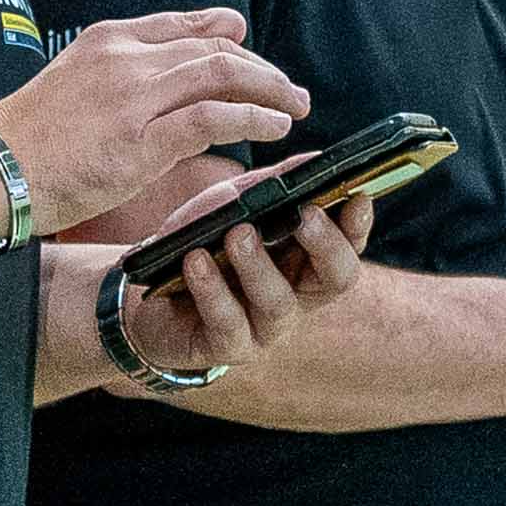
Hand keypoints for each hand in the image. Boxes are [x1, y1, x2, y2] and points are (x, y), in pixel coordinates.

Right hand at [0, 10, 306, 235]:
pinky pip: (214, 118)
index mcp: (109, 40)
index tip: (254, 57)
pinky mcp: (141, 141)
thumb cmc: (32, 138)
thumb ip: (128, 68)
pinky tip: (272, 128)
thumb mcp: (78, 82)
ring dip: (268, 90)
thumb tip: (166, 66)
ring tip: (294, 108)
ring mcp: (135, 98)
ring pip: (223, 74)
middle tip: (289, 91)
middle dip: (261, 69)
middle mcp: (127, 59)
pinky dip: (252, 118)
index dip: (230, 39)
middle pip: (215, 49)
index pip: (186, 26)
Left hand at [118, 199, 371, 389]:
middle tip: (304, 214)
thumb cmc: (202, 245)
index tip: (356, 195)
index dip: (358, 225)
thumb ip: (272, 185)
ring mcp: (264, 329)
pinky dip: (211, 288)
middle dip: (325, 245)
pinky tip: (195, 260)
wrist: (146, 294)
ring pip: (278, 301)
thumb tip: (314, 159)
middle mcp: (297, 299)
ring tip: (237, 233)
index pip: (349, 247)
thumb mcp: (234, 206)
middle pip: (336, 280)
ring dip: (258, 265)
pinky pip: (227, 321)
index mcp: (306, 264)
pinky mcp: (227, 347)